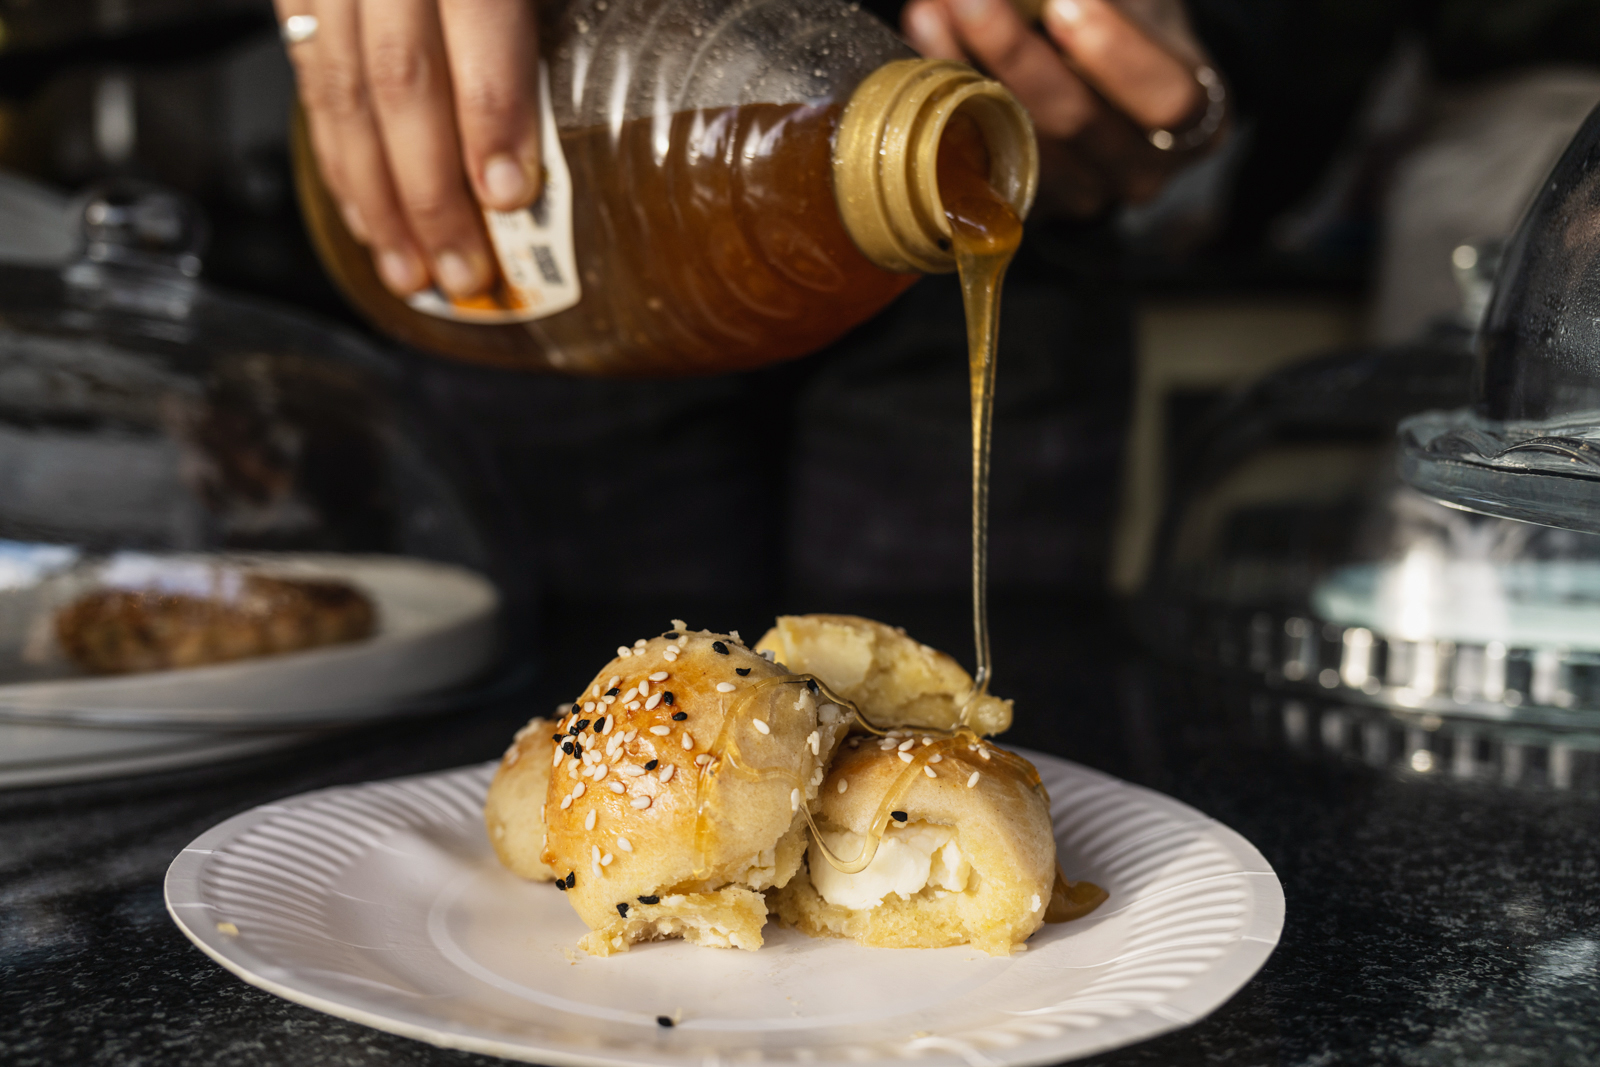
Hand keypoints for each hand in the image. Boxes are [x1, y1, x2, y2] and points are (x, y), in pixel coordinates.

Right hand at [275, 0, 541, 297]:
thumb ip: (545, 29)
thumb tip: (556, 136)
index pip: (477, 26)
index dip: (492, 119)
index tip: (509, 196)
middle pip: (402, 81)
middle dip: (433, 195)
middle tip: (464, 269)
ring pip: (344, 96)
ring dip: (379, 202)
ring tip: (410, 271)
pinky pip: (311, 85)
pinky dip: (340, 163)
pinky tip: (367, 217)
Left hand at [903, 0, 1220, 217]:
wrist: (1114, 91)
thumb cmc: (1136, 31)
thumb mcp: (1143, 5)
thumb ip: (1108, 0)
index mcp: (1196, 122)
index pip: (1167, 101)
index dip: (1117, 54)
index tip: (1068, 3)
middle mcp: (1139, 171)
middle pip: (1075, 121)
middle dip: (1016, 53)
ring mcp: (1078, 194)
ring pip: (1016, 140)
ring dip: (965, 70)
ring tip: (933, 9)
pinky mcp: (1022, 200)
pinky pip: (977, 154)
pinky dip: (943, 98)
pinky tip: (925, 47)